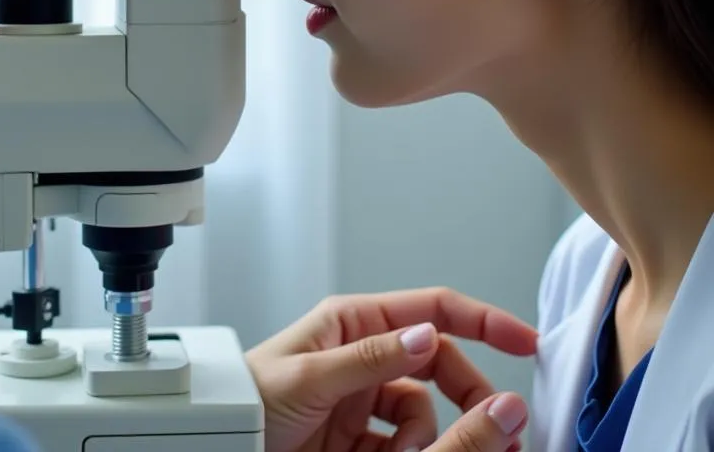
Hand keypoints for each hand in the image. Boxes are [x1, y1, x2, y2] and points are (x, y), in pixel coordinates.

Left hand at [245, 287, 536, 451]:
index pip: (430, 309)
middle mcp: (364, 355)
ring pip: (426, 411)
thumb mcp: (306, 376)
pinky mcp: (362, 438)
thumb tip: (424, 335)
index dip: (481, 321)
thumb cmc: (249, 400)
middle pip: (439, 364)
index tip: (525, 341)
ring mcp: (365, 398)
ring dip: (426, 437)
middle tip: (493, 424)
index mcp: (352, 323)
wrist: (222, 445)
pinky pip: (407, 443)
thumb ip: (368, 359)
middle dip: (464, 394)